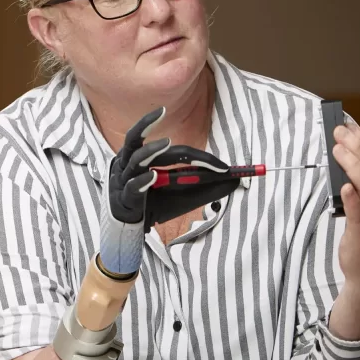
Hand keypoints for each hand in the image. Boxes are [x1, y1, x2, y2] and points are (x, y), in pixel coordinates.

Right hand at [100, 108, 239, 273]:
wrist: (131, 228)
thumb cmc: (156, 204)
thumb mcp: (185, 196)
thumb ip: (207, 188)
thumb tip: (235, 180)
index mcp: (147, 158)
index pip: (175, 152)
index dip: (200, 157)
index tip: (222, 167)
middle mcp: (132, 163)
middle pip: (142, 143)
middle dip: (161, 139)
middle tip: (174, 131)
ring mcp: (125, 180)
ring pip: (134, 158)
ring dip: (151, 150)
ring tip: (167, 143)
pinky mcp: (125, 198)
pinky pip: (132, 187)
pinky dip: (142, 181)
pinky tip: (152, 176)